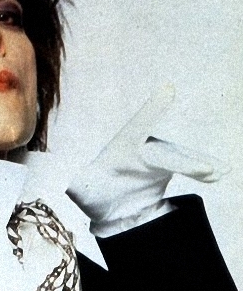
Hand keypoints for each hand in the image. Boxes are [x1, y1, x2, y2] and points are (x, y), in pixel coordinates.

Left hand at [67, 85, 229, 235]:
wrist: (108, 200)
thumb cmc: (91, 189)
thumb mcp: (81, 190)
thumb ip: (80, 187)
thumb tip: (72, 188)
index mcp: (121, 144)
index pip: (138, 125)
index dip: (154, 109)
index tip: (169, 90)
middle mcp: (144, 145)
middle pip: (166, 152)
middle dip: (183, 160)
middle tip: (203, 168)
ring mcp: (159, 155)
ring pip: (182, 159)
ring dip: (199, 165)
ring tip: (219, 171)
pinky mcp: (169, 166)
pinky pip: (189, 168)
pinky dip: (202, 171)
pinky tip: (218, 174)